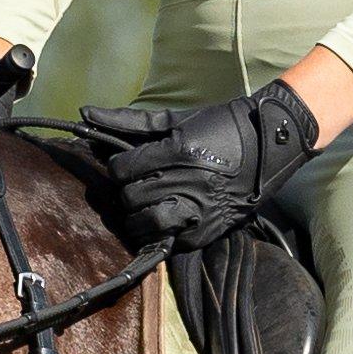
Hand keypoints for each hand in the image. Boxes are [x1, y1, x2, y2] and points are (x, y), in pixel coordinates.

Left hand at [76, 77, 325, 247]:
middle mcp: (187, 182)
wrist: (267, 148)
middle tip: (138, 184)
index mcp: (178, 151)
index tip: (128, 165)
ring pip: (145, 222)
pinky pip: (168, 240)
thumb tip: (85, 113)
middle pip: (130, 196)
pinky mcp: (206, 230)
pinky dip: (160, 232)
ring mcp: (198, 209)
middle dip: (128, 190)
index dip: (119, 167)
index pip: (123, 169)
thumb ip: (129, 121)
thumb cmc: (219, 128)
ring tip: (145, 205)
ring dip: (138, 216)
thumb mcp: (175, 120)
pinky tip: (165, 218)